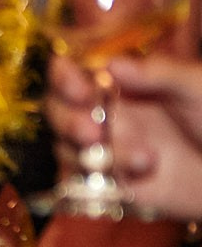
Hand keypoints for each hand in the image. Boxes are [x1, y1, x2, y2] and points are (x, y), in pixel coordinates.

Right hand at [49, 54, 201, 218]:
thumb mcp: (197, 87)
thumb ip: (158, 73)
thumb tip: (112, 63)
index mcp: (121, 84)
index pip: (73, 73)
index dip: (64, 78)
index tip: (77, 88)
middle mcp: (107, 114)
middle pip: (58, 111)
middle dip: (68, 120)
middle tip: (91, 131)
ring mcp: (107, 149)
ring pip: (68, 149)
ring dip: (95, 154)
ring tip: (144, 158)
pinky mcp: (112, 183)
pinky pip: (82, 182)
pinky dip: (102, 180)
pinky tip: (139, 176)